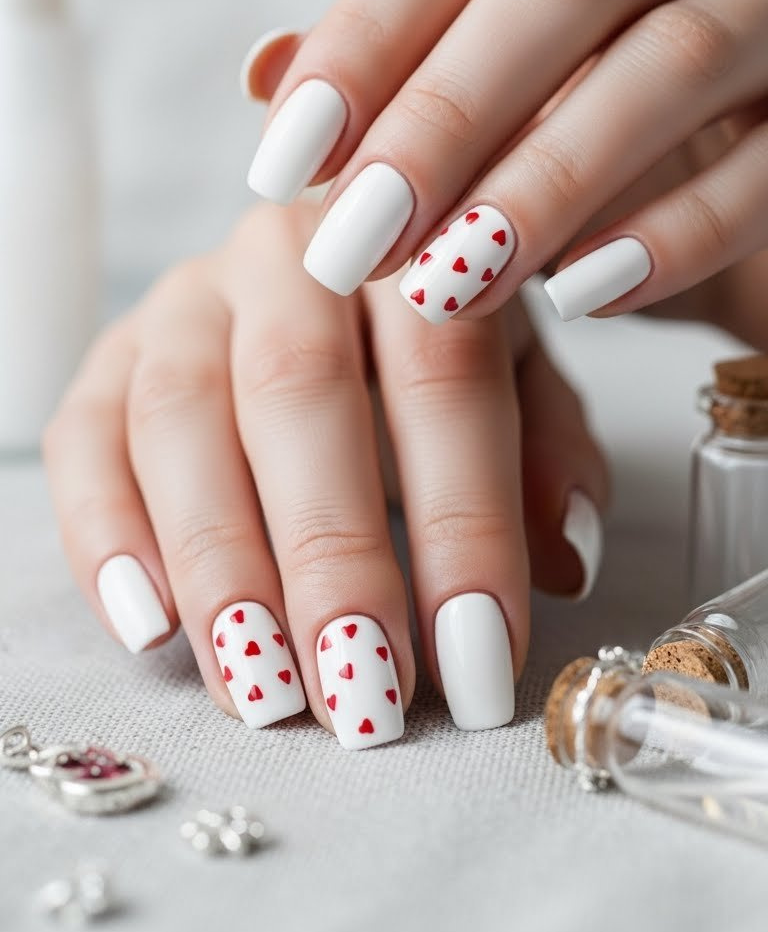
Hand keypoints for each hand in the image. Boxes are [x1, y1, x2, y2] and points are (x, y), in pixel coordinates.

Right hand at [43, 202, 607, 745]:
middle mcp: (284, 254)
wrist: (335, 266)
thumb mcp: (521, 378)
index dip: (463, 516)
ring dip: (220, 563)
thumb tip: (563, 562)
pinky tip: (153, 630)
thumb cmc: (437, 345)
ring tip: (265, 689)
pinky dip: (107, 535)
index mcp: (407, 241)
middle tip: (366, 690)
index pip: (441, 371)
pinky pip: (87, 438)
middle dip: (330, 552)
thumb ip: (549, 455)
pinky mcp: (110, 355)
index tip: (479, 653)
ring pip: (180, 419)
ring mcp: (184, 299)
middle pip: (296, 390)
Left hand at [243, 0, 767, 326]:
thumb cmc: (620, 148)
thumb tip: (263, 68)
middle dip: (446, 111)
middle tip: (359, 237)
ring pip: (672, 59)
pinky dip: (672, 233)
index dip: (370, 32)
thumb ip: (402, 78)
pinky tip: (585, 298)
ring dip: (547, 178)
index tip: (287, 155)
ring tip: (455, 282)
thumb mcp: (509, 104)